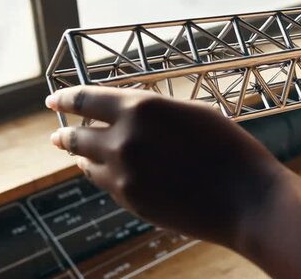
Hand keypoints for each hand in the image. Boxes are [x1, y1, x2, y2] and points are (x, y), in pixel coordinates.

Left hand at [45, 87, 285, 245]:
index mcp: (142, 108)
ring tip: (77, 152)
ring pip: (86, 163)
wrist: (247, 198)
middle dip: (64, 132)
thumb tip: (129, 113)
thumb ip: (154, 111)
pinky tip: (105, 171)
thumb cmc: (230, 148)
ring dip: (80, 155)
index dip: (66, 98)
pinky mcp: (131, 202)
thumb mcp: (192, 113)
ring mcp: (124, 175)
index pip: (86, 99)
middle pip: (76, 135)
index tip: (53, 99)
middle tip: (57, 132)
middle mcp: (124, 140)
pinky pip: (105, 184)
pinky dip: (102, 174)